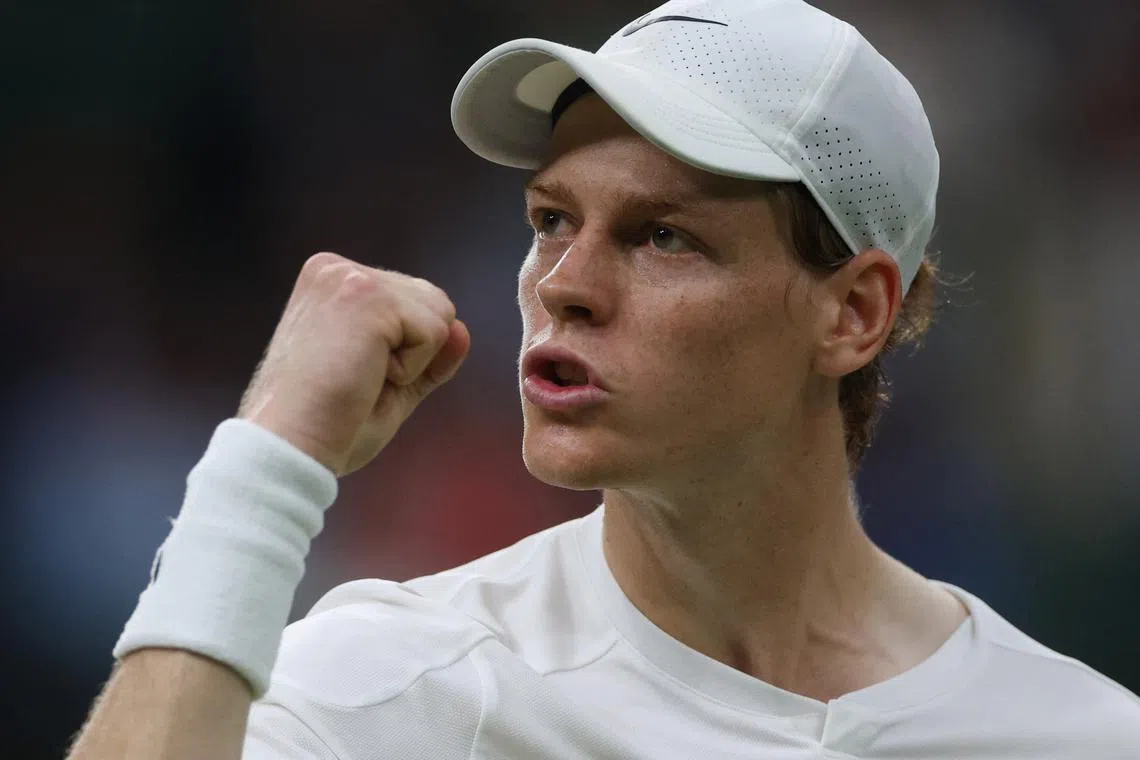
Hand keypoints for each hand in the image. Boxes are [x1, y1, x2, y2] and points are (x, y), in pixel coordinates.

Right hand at [237, 252, 470, 475]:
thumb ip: (429, 357)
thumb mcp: (391, 386)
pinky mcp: (367, 296)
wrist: (288, 448)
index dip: (404, 354)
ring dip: (412, 362)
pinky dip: (410, 370)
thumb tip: (462, 330)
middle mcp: (336, 268)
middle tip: (357, 381)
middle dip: (413, 354)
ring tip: (358, 377)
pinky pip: (435, 334)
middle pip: (434, 303)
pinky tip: (364, 377)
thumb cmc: (328, 426)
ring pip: (440, 316)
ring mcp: (350, 277)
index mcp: (331, 282)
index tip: (351, 376)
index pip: (413, 304)